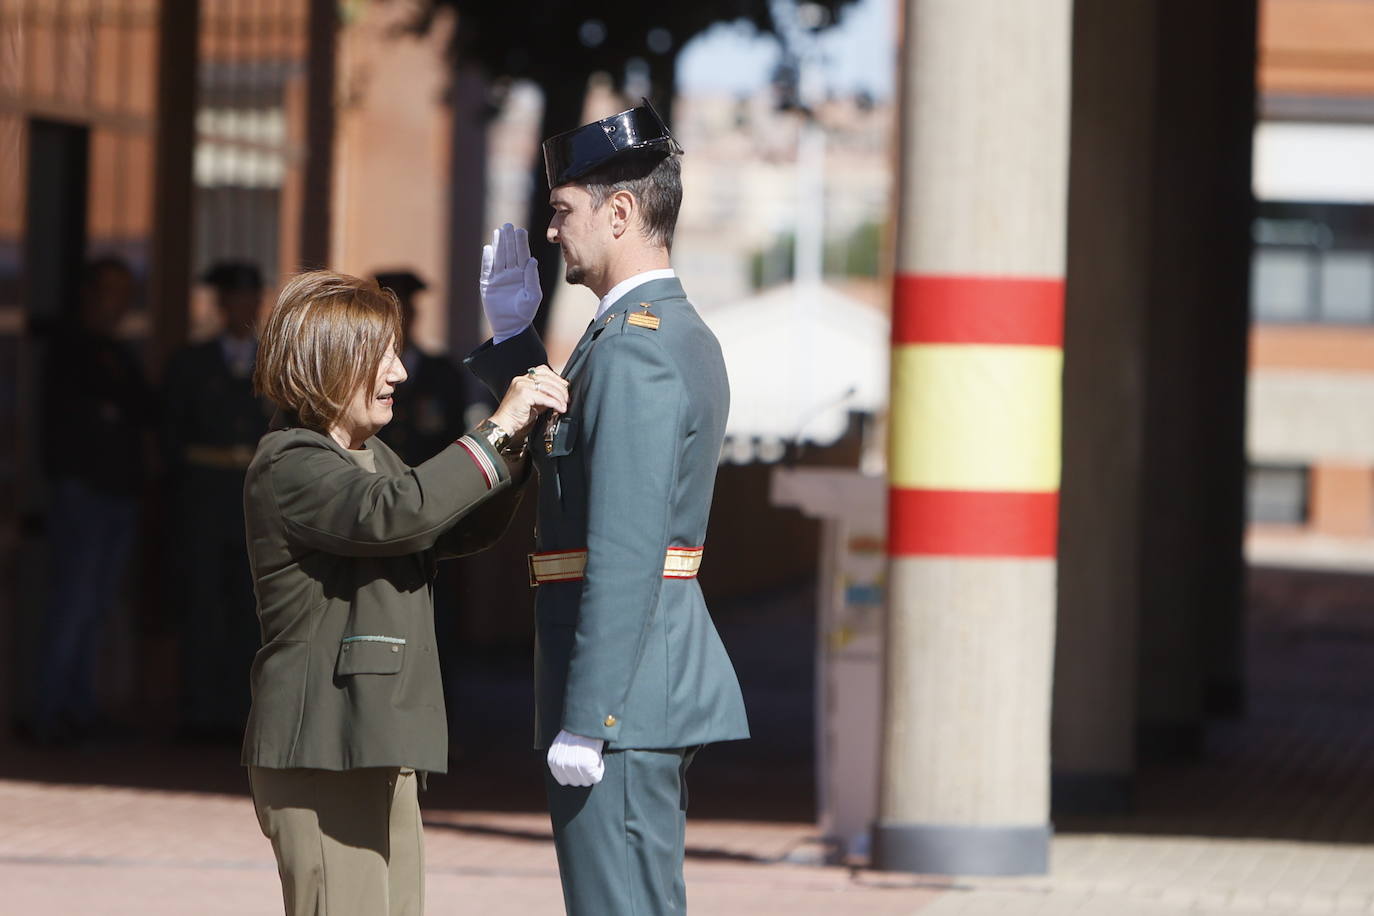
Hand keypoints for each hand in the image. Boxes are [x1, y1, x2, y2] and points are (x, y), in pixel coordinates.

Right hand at [480, 223, 541, 342]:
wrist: (510, 327)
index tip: (520, 231)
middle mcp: (511, 273)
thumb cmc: (525, 312)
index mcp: (524, 275)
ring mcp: (499, 278)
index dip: (521, 243)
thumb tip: (532, 260)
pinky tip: (488, 248)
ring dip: (498, 245)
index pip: (522, 255)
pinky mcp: (488, 284)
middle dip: (509, 240)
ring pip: (498, 258)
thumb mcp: (533, 296)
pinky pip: (487, 269)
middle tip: (508, 226)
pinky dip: (487, 259)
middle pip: (509, 253)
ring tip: (499, 232)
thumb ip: (532, 278)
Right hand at [489, 364, 567, 436]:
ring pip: (547, 387)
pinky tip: (559, 408)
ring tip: (564, 405)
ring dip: (559, 397)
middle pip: (547, 378)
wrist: (504, 424)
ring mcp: (522, 385)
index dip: (556, 378)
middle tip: (567, 398)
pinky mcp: (523, 394)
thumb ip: (545, 397)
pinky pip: (544, 397)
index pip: (543, 370)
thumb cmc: (516, 416)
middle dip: (561, 388)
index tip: (565, 386)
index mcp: (522, 379)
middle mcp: (521, 380)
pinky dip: (555, 403)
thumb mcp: (534, 403)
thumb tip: (560, 396)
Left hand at [547, 729, 604, 786]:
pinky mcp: (585, 765)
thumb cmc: (578, 731)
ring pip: (586, 782)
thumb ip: (562, 760)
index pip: (563, 780)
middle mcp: (561, 765)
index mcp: (553, 761)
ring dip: (592, 771)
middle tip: (589, 758)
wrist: (587, 719)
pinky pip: (596, 777)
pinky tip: (598, 757)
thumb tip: (568, 777)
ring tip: (594, 757)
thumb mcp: (562, 745)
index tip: (581, 763)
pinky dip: (600, 769)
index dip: (575, 773)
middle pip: (575, 782)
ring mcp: (572, 765)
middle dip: (584, 773)